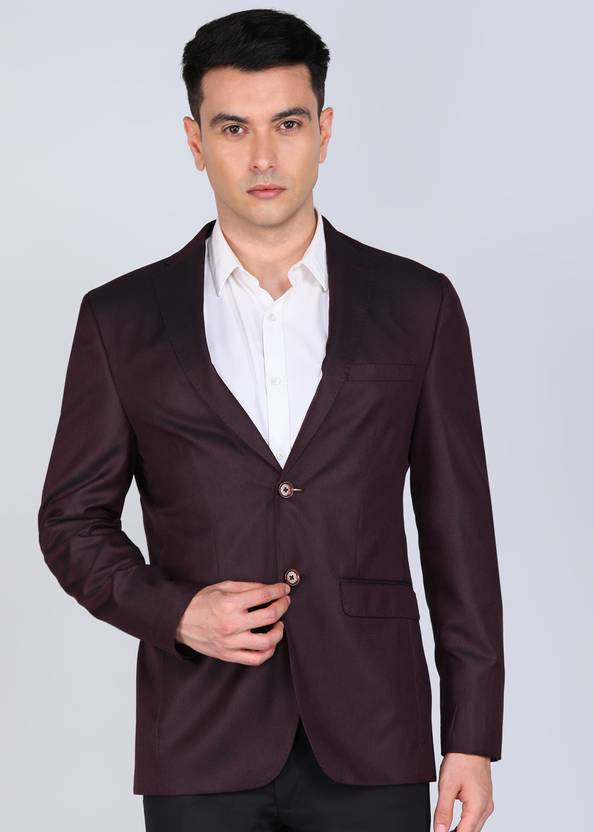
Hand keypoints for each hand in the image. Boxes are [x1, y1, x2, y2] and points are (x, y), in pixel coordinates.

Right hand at [175, 580, 291, 664]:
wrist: (179, 621)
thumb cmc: (201, 602)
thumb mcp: (223, 587)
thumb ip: (247, 587)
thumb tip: (270, 588)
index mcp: (229, 604)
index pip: (263, 595)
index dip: (278, 590)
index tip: (284, 589)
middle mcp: (231, 624)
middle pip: (269, 616)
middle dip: (282, 606)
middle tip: (284, 602)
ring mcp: (230, 642)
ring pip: (266, 642)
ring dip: (279, 631)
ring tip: (279, 623)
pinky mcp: (228, 655)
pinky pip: (255, 658)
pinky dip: (268, 651)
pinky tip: (270, 642)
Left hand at [433, 752, 494, 831]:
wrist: (471, 745)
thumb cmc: (461, 760)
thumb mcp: (447, 786)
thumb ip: (443, 811)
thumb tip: (439, 831)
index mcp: (478, 807)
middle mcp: (486, 808)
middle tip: (441, 830)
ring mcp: (487, 803)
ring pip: (474, 826)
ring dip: (462, 829)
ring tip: (446, 828)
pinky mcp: (484, 799)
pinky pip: (476, 817)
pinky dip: (466, 821)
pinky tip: (456, 821)